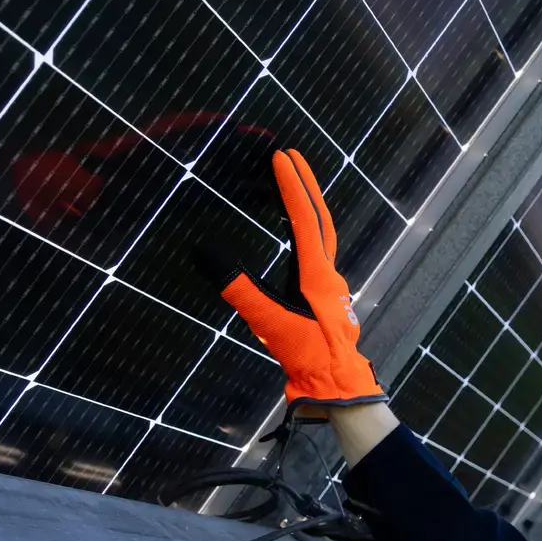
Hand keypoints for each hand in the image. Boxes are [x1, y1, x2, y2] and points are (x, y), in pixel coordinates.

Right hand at [207, 149, 384, 411]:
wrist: (337, 384)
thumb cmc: (306, 355)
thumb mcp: (267, 321)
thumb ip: (237, 287)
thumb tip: (204, 252)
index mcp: (316, 274)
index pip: (304, 220)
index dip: (291, 186)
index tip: (280, 156)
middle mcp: (328, 273)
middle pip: (321, 219)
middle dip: (306, 185)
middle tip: (292, 157)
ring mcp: (330, 285)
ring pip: (324, 235)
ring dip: (309, 207)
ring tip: (293, 185)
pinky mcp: (327, 298)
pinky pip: (320, 252)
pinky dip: (309, 231)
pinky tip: (297, 234)